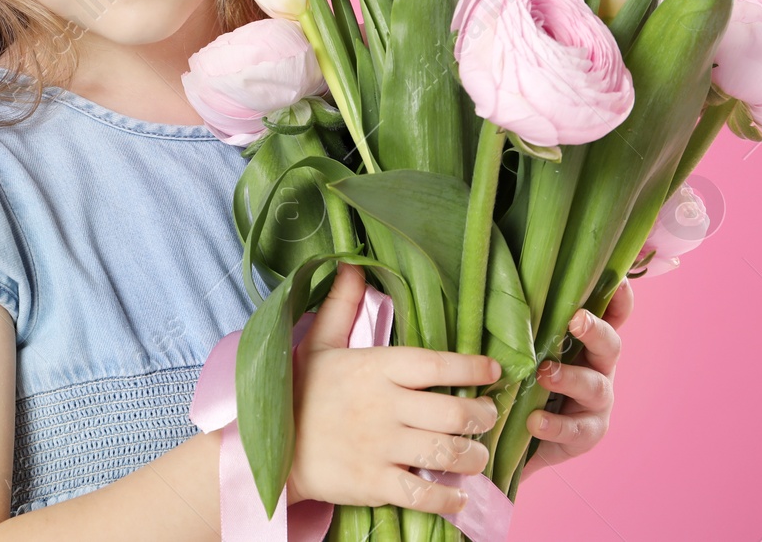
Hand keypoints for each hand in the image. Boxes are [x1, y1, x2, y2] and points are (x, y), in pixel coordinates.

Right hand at [285, 262, 502, 515]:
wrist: (268, 448)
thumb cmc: (300, 392)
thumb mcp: (317, 343)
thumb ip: (340, 306)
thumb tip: (351, 265)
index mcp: (373, 369)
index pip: (434, 364)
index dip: (471, 367)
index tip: (493, 369)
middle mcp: (382, 407)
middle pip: (452, 412)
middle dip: (481, 416)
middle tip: (486, 416)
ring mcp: (379, 447)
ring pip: (446, 453)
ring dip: (473, 456)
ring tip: (477, 454)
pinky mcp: (373, 483)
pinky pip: (423, 493)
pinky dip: (449, 497)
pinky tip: (458, 494)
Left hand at [521, 277, 633, 477]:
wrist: (515, 435)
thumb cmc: (518, 377)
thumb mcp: (519, 347)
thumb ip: (517, 322)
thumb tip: (490, 281)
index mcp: (585, 341)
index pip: (612, 315)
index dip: (619, 298)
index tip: (618, 282)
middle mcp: (598, 367)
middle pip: (610, 345)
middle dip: (595, 330)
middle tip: (576, 320)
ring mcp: (596, 402)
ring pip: (595, 387)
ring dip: (571, 378)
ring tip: (545, 374)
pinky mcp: (585, 434)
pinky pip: (576, 430)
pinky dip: (555, 425)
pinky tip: (534, 421)